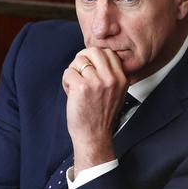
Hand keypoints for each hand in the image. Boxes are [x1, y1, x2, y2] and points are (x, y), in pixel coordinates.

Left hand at [62, 47, 128, 172]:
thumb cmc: (101, 116)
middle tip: (79, 72)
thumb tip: (95, 56)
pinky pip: (68, 72)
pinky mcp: (81, 87)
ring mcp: (96, 82)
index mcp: (121, 78)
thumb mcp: (116, 93)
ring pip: (78, 61)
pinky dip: (66, 82)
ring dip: (73, 72)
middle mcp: (111, 79)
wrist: (94, 136)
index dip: (95, 57)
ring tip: (76, 86)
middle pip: (93, 51)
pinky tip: (71, 93)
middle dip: (82, 59)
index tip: (90, 67)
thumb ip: (111, 75)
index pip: (108, 52)